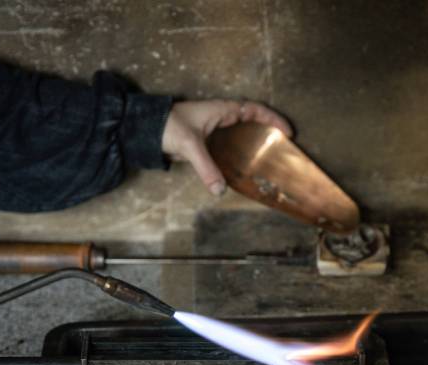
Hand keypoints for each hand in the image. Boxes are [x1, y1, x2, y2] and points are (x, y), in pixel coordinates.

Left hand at [162, 100, 292, 195]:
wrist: (140, 128)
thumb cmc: (166, 126)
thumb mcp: (189, 146)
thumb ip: (206, 168)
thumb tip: (220, 190)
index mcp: (221, 110)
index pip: (254, 109)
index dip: (272, 118)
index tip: (287, 131)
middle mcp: (220, 117)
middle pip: (251, 121)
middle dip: (268, 130)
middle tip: (282, 146)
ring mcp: (212, 128)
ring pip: (239, 133)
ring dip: (254, 141)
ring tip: (268, 156)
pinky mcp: (205, 140)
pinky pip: (228, 144)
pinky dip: (239, 152)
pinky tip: (243, 166)